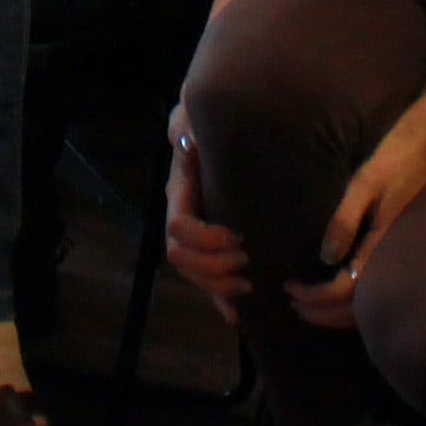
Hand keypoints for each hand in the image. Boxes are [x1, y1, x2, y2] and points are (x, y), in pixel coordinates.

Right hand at [162, 103, 250, 323]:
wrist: (236, 112)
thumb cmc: (220, 111)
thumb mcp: (203, 110)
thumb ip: (191, 122)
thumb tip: (182, 137)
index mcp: (180, 186)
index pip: (178, 226)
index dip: (204, 240)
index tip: (238, 238)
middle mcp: (183, 210)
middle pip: (181, 256)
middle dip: (212, 268)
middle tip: (247, 266)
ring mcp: (197, 228)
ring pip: (193, 271)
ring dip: (216, 286)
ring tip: (247, 288)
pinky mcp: (215, 239)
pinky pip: (208, 275)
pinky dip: (220, 298)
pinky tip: (236, 315)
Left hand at [288, 101, 425, 329]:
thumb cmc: (395, 159)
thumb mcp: (364, 184)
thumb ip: (345, 220)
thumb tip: (325, 259)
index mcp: (382, 246)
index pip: (345, 291)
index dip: (315, 297)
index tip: (290, 288)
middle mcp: (393, 260)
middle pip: (355, 309)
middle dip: (321, 312)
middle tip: (292, 302)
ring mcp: (398, 259)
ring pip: (367, 305)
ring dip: (336, 311)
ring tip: (308, 303)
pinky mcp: (398, 251)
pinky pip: (375, 290)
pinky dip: (352, 301)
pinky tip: (336, 290)